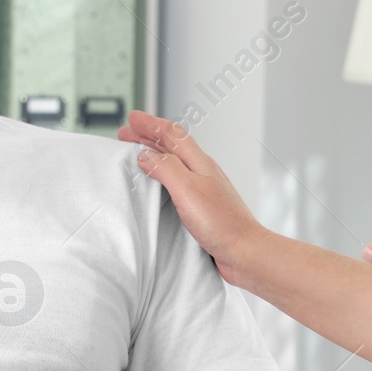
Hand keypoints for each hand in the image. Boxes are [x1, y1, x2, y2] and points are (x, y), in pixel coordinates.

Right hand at [117, 110, 266, 284]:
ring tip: (138, 152)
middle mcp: (202, 172)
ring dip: (154, 153)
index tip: (132, 118)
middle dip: (148, 135)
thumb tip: (145, 154)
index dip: (150, 124)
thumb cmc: (222, 223)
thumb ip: (165, 168)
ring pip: (175, 161)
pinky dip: (162, 174)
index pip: (171, 134)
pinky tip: (158, 184)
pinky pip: (178, 181)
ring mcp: (204, 188)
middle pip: (172, 145)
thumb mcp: (187, 189)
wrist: (245, 252)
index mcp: (200, 163)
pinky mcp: (203, 206)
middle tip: (127, 133)